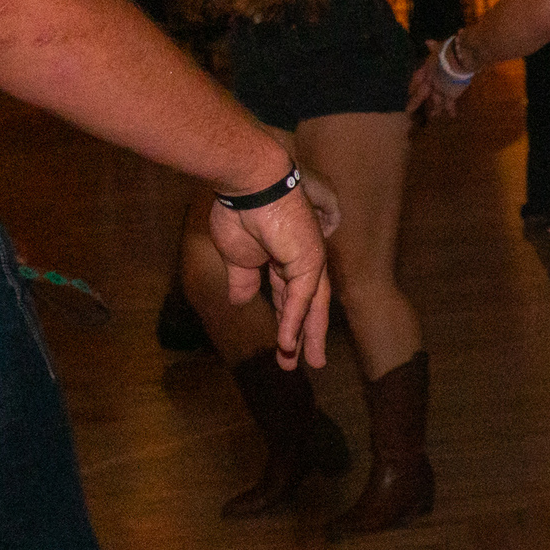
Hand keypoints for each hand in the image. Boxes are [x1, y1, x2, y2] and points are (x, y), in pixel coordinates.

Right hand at [206, 172, 339, 368]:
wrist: (247, 185)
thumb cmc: (240, 213)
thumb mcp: (237, 256)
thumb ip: (243, 280)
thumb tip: (240, 300)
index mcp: (287, 260)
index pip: (291, 298)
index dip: (289, 323)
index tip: (285, 348)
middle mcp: (304, 261)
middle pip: (309, 306)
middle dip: (308, 335)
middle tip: (311, 363)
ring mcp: (310, 260)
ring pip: (312, 307)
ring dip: (308, 336)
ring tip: (310, 363)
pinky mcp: (308, 260)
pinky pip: (301, 299)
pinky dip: (294, 322)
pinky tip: (287, 343)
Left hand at [407, 39, 469, 118]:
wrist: (458, 58)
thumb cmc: (448, 50)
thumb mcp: (439, 47)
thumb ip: (433, 46)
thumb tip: (427, 42)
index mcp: (427, 69)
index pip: (418, 79)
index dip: (414, 86)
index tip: (410, 91)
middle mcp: (431, 81)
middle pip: (421, 94)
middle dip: (416, 102)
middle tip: (409, 110)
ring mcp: (439, 89)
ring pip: (434, 102)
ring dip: (433, 109)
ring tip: (432, 116)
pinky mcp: (450, 94)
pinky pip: (449, 104)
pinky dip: (451, 110)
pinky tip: (452, 116)